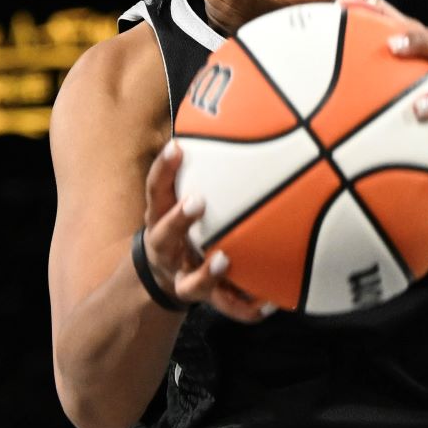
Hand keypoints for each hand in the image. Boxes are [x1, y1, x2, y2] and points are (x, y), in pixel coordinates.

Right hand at [140, 142, 270, 321]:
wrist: (162, 278)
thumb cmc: (183, 225)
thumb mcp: (182, 197)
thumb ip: (207, 168)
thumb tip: (248, 120)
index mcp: (161, 218)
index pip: (156, 189)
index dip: (163, 168)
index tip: (178, 146)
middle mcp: (166, 247)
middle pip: (163, 234)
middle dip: (179, 218)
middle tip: (198, 201)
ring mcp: (181, 276)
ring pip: (188, 281)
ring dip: (207, 272)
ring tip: (227, 259)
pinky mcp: (202, 298)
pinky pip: (225, 306)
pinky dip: (246, 307)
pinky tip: (271, 304)